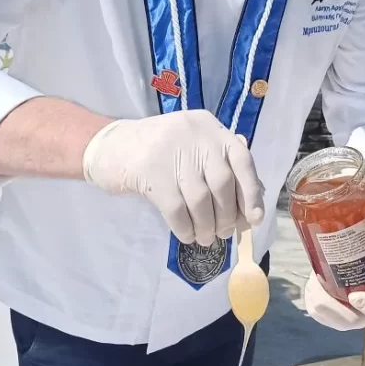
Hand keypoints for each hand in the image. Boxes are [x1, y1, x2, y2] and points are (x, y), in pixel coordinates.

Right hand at [83, 110, 265, 245]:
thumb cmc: (158, 152)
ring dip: (207, 226)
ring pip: (200, 200)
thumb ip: (221, 165)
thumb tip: (253, 199)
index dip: (251, 192)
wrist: (110, 146)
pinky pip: (176, 209)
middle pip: (222, 183)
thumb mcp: (192, 148)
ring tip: (206, 237)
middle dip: (227, 215)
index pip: (242, 159)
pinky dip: (185, 228)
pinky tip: (187, 235)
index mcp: (209, 127)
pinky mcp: (150, 173)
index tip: (254, 219)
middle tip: (224, 232)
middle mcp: (194, 135)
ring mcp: (170, 152)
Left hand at [303, 208, 364, 330]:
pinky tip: (310, 286)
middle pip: (353, 321)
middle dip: (333, 311)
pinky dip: (313, 302)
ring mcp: (353, 313)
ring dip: (319, 303)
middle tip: (318, 288)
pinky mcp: (335, 311)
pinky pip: (322, 315)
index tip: (355, 297)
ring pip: (333, 320)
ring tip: (312, 282)